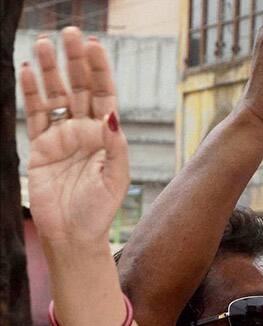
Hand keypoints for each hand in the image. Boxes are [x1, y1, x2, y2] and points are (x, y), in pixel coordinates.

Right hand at [20, 28, 127, 245]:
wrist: (73, 235)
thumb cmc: (99, 210)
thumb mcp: (116, 179)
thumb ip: (115, 147)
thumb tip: (111, 116)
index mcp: (107, 136)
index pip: (104, 95)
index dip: (100, 70)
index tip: (95, 46)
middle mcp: (84, 131)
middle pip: (79, 88)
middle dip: (75, 61)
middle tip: (70, 33)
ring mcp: (61, 137)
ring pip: (55, 95)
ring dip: (49, 70)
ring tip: (44, 42)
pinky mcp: (40, 147)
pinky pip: (34, 114)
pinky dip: (30, 92)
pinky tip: (26, 70)